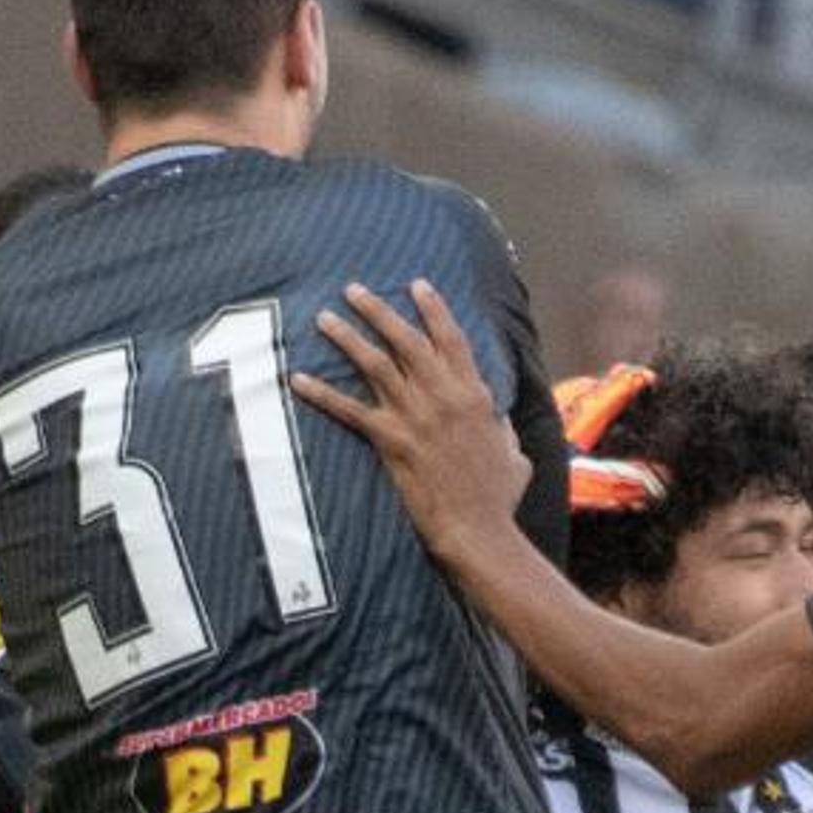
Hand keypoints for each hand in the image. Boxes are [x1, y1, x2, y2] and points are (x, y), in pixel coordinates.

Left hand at [299, 282, 530, 568]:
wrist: (478, 527)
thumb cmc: (499, 496)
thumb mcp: (514, 452)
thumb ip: (503, 428)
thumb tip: (499, 420)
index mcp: (474, 394)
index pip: (450, 337)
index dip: (433, 308)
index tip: (416, 284)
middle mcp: (443, 395)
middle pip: (406, 339)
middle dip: (379, 310)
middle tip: (354, 290)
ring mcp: (415, 415)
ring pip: (375, 363)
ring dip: (347, 336)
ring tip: (324, 318)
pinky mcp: (391, 440)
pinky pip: (349, 409)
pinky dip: (321, 393)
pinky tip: (298, 379)